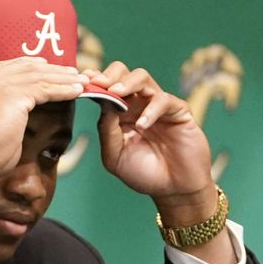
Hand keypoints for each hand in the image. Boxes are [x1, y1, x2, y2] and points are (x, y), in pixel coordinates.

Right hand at [0, 56, 89, 179]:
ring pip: (39, 76)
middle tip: (72, 72)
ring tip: (82, 81)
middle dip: (52, 70)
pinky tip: (77, 91)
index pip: (8, 67)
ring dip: (63, 79)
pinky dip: (63, 89)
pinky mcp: (15, 95)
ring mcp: (0, 85)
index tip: (46, 66)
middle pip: (27, 68)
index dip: (30, 65)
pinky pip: (45, 89)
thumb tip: (11, 118)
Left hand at [90, 62, 214, 212]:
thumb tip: (102, 104)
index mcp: (120, 113)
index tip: (83, 80)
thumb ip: (107, 131)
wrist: (174, 190)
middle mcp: (138, 104)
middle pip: (123, 73)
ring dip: (127, 82)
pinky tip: (142, 125)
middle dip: (109, 74)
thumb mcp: (115, 156)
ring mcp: (158, 106)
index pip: (106, 87)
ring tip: (116, 93)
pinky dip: (151, 110)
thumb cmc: (144, 175)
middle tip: (99, 83)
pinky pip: (163, 100)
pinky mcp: (179, 111)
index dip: (94, 80)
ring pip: (142, 77)